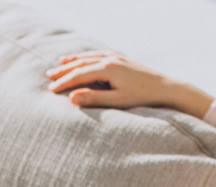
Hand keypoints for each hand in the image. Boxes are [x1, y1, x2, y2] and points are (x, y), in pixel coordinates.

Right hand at [45, 52, 213, 118]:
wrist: (166, 88)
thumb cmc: (142, 98)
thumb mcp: (117, 101)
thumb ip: (94, 99)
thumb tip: (72, 98)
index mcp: (108, 69)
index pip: (79, 75)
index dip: (64, 82)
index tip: (51, 90)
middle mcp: (111, 59)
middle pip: (81, 63)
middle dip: (64, 70)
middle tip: (49, 76)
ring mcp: (117, 57)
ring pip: (90, 57)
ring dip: (74, 61)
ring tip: (61, 63)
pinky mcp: (123, 59)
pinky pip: (100, 55)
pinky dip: (88, 56)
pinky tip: (85, 59)